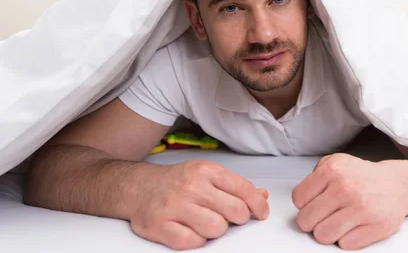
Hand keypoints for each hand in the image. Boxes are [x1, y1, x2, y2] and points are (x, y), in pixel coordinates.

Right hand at [130, 160, 269, 249]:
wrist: (139, 187)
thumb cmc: (178, 182)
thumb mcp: (207, 175)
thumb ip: (235, 186)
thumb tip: (262, 196)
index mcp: (205, 171)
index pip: (243, 189)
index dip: (257, 205)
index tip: (261, 212)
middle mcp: (191, 186)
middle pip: (234, 210)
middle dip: (239, 218)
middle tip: (231, 218)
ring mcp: (174, 206)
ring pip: (216, 228)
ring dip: (217, 230)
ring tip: (208, 223)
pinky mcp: (159, 225)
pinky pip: (192, 242)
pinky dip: (196, 240)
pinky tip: (192, 231)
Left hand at [292, 153, 407, 249]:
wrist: (396, 184)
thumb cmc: (362, 177)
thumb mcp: (336, 162)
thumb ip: (315, 176)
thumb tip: (301, 199)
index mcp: (333, 169)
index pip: (298, 199)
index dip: (305, 204)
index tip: (315, 203)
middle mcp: (345, 187)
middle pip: (306, 221)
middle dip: (313, 221)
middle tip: (325, 215)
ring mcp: (361, 207)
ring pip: (323, 235)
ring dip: (328, 232)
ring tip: (338, 222)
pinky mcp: (376, 226)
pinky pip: (345, 244)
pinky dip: (347, 239)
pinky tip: (354, 226)